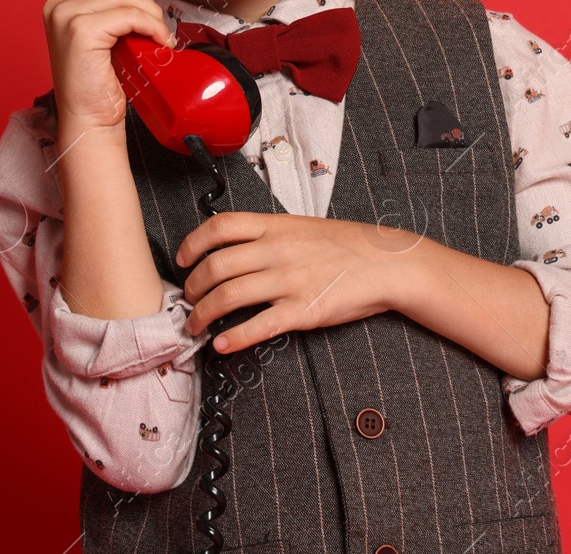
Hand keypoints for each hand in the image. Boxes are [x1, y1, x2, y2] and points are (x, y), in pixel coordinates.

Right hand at [42, 0, 176, 134]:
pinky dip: (152, 26)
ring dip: (151, 14)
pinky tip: (155, 44)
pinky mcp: (79, 30)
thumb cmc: (104, 83)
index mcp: (61, 3)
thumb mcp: (111, 33)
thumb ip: (116, 3)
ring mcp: (64, 15)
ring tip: (154, 38)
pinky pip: (130, 11)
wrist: (93, 121)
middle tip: (149, 21)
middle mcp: (56, 5)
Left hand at [175, 212, 405, 352]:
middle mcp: (277, 251)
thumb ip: (268, 236)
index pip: (220, 227)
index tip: (182, 260)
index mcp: (275, 227)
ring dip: (203, 314)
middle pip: (216, 266)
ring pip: (229, 297)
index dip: (193, 244)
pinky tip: (222, 345)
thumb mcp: (302, 227)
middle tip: (188, 301)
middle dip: (193, 288)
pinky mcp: (304, 310)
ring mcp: (290, 281)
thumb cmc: (346, 245)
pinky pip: (259, 326)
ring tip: (195, 326)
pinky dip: (234, 338)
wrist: (388, 263)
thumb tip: (233, 249)